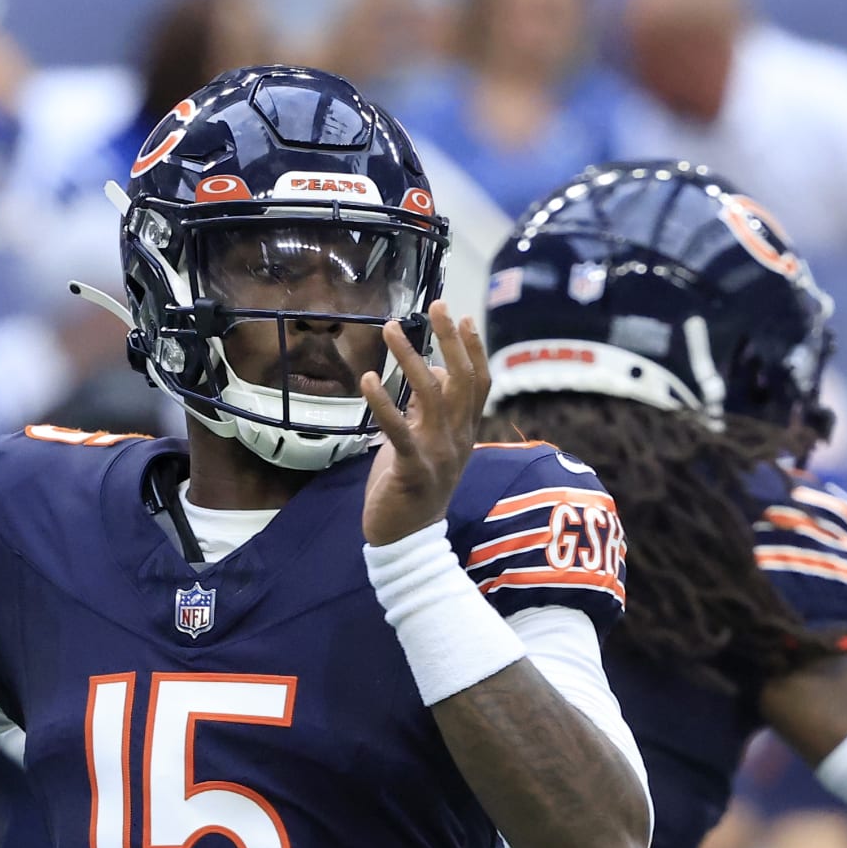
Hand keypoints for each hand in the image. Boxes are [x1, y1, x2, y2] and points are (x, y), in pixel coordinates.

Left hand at [359, 302, 489, 545]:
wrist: (408, 542)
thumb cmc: (414, 488)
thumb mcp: (427, 442)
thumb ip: (430, 410)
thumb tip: (431, 369)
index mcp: (464, 433)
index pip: (478, 383)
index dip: (473, 349)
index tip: (461, 316)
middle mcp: (458, 440)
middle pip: (462, 380)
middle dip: (450, 339)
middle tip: (437, 305)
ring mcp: (439, 455)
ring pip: (432, 397)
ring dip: (410, 358)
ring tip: (391, 329)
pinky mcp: (413, 470)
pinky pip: (400, 431)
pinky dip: (384, 402)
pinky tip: (368, 378)